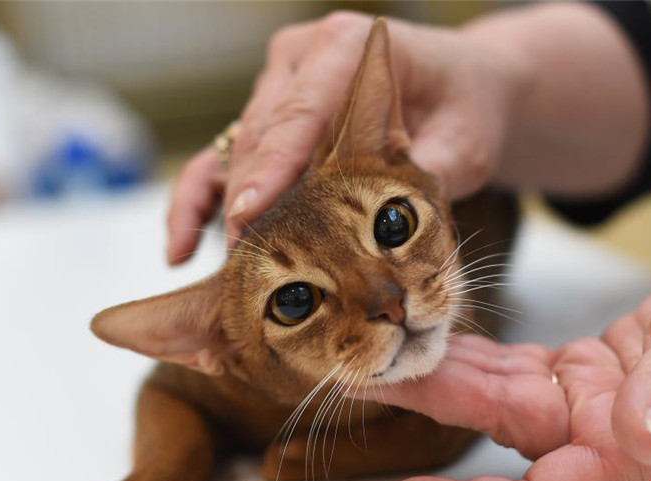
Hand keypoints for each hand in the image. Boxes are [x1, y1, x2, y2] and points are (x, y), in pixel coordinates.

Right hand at [166, 11, 527, 262]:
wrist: (466, 88)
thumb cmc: (467, 107)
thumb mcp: (466, 144)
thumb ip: (427, 177)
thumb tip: (382, 231)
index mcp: (349, 46)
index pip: (302, 111)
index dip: (273, 166)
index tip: (247, 215)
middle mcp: (303, 57)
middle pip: (261, 134)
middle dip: (247, 201)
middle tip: (240, 263)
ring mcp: (282, 84)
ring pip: (236, 147)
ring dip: (214, 204)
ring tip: (187, 255)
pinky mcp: (275, 114)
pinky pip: (230, 157)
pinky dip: (206, 199)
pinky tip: (183, 246)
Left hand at [373, 240, 650, 480]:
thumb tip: (639, 442)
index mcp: (643, 451)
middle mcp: (608, 435)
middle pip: (503, 438)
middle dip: (434, 413)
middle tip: (368, 384)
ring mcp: (596, 403)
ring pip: (502, 399)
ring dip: (445, 379)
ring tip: (388, 358)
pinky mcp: (590, 371)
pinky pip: (521, 368)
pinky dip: (479, 355)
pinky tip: (442, 342)